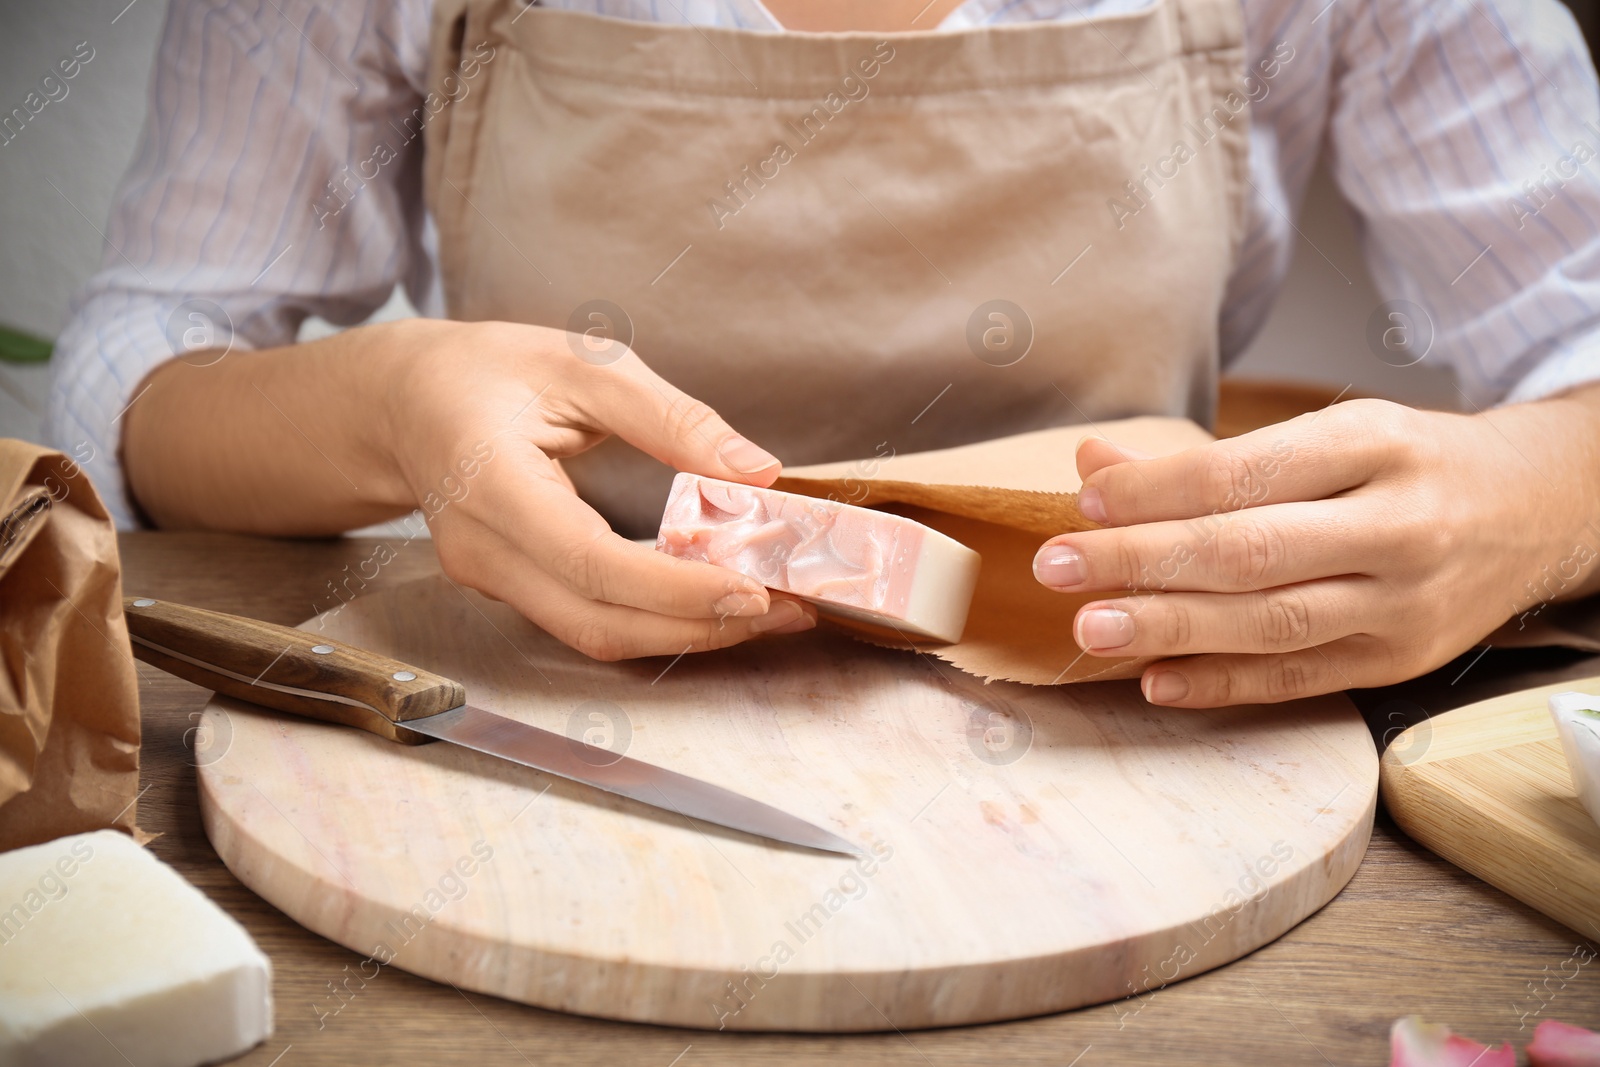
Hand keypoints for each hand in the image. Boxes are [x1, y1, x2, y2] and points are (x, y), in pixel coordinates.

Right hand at [125, 317, 815, 660]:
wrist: (402, 403)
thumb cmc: (488, 371)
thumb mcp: (583, 363)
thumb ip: (672, 418)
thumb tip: (759, 472)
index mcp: (489, 482)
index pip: (590, 561)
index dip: (677, 589)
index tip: (758, 588)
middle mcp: (482, 550)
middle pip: (600, 621)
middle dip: (702, 626)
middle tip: (793, 606)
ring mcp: (490, 580)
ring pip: (597, 636)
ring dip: (690, 632)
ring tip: (775, 609)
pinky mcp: (512, 591)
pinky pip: (590, 622)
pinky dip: (660, 620)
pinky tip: (717, 598)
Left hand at [1030, 393, 1599, 706]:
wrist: (1538, 511)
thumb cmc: (1409, 465)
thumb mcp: (1329, 434)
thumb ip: (1212, 459)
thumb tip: (1093, 464)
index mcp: (1374, 445)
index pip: (1247, 472)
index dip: (1160, 490)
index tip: (1086, 499)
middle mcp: (1396, 525)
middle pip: (1252, 550)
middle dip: (1143, 561)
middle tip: (1058, 566)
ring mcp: (1402, 602)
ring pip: (1273, 622)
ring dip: (1171, 629)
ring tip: (1090, 629)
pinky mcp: (1400, 661)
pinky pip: (1301, 680)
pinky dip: (1224, 685)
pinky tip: (1157, 683)